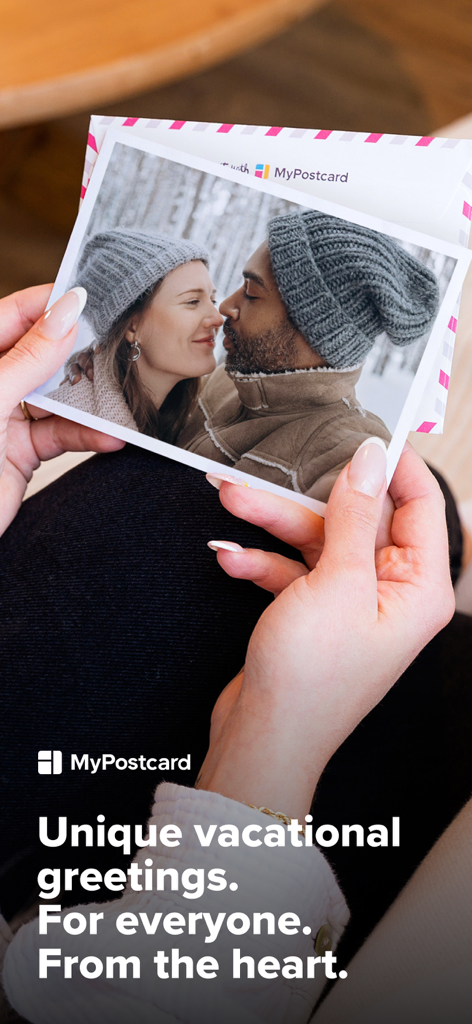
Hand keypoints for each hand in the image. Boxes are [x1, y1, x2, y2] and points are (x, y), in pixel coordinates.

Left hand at [0, 285, 123, 536]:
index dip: (50, 305)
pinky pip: (60, 434)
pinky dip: (86, 435)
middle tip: (115, 348)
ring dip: (88, 402)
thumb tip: (65, 314)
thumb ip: (29, 358)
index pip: (12, 315)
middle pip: (40, 355)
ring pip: (55, 398)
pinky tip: (110, 436)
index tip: (90, 298)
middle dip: (77, 355)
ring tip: (118, 400)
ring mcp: (4, 418)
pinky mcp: (20, 452)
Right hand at [198, 443, 454, 818]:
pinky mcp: (314, 612)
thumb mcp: (335, 583)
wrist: (263, 738)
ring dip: (272, 524)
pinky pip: (292, 569)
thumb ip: (352, 516)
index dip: (393, 466)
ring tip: (230, 500)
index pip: (420, 506)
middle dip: (306, 498)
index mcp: (419, 589)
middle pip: (357, 520)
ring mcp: (349, 603)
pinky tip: (229, 557)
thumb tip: (370, 459)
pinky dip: (261, 561)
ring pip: (317, 541)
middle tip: (267, 470)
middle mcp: (390, 593)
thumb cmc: (312, 680)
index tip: (361, 432)